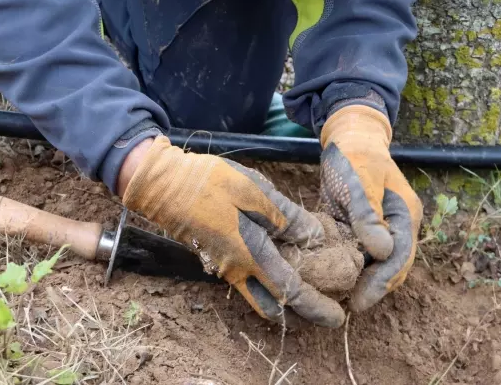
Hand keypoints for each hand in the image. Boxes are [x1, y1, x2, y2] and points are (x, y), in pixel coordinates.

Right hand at [122, 136, 345, 327]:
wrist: (162, 184)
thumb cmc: (210, 183)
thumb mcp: (255, 191)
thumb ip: (286, 216)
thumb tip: (315, 237)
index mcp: (251, 254)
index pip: (291, 291)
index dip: (316, 307)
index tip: (337, 317)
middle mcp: (237, 269)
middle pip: (272, 304)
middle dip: (299, 310)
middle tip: (323, 303)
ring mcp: (223, 266)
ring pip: (258, 293)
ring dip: (282, 294)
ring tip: (307, 280)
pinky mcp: (216, 256)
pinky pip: (247, 279)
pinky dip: (267, 278)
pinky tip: (282, 258)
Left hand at [319, 105, 422, 311]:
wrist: (348, 136)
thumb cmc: (355, 155)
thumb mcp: (360, 180)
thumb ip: (369, 215)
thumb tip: (382, 251)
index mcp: (405, 215)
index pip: (399, 257)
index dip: (381, 282)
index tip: (360, 301)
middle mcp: (397, 226)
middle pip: (391, 267)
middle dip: (373, 288)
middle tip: (348, 306)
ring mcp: (381, 228)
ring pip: (375, 264)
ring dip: (360, 280)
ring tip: (338, 298)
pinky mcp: (361, 228)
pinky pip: (358, 254)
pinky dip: (348, 267)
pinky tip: (330, 278)